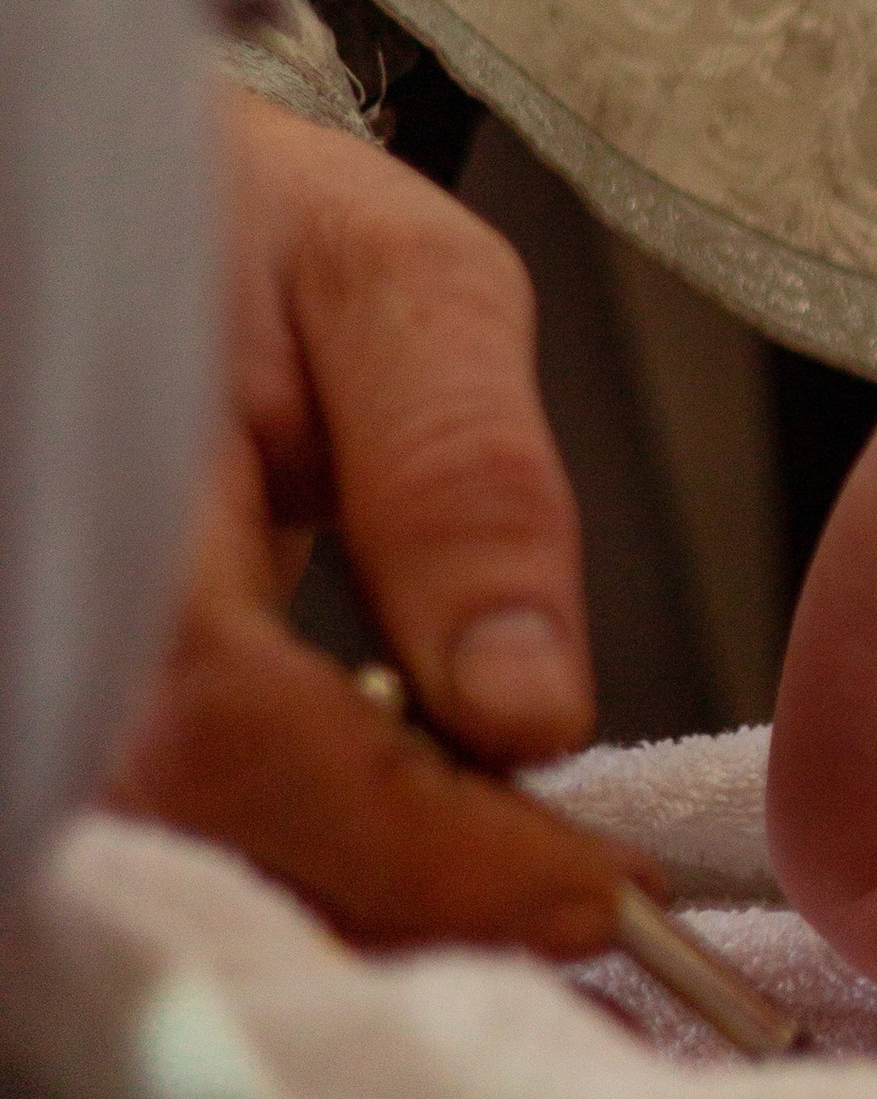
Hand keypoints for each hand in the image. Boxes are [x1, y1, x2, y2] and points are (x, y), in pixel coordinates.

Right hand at [105, 91, 634, 953]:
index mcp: (96, 483)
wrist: (85, 195)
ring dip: (373, 897)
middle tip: (592, 904)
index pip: (237, 730)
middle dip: (421, 899)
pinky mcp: (49, 708)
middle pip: (207, 840)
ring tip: (532, 875)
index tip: (597, 891)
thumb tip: (529, 711)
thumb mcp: (394, 289)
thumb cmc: (234, 224)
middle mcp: (32, 606)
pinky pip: (168, 834)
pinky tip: (420, 844)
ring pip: (186, 866)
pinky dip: (311, 862)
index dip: (425, 843)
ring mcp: (27, 672)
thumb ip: (465, 482)